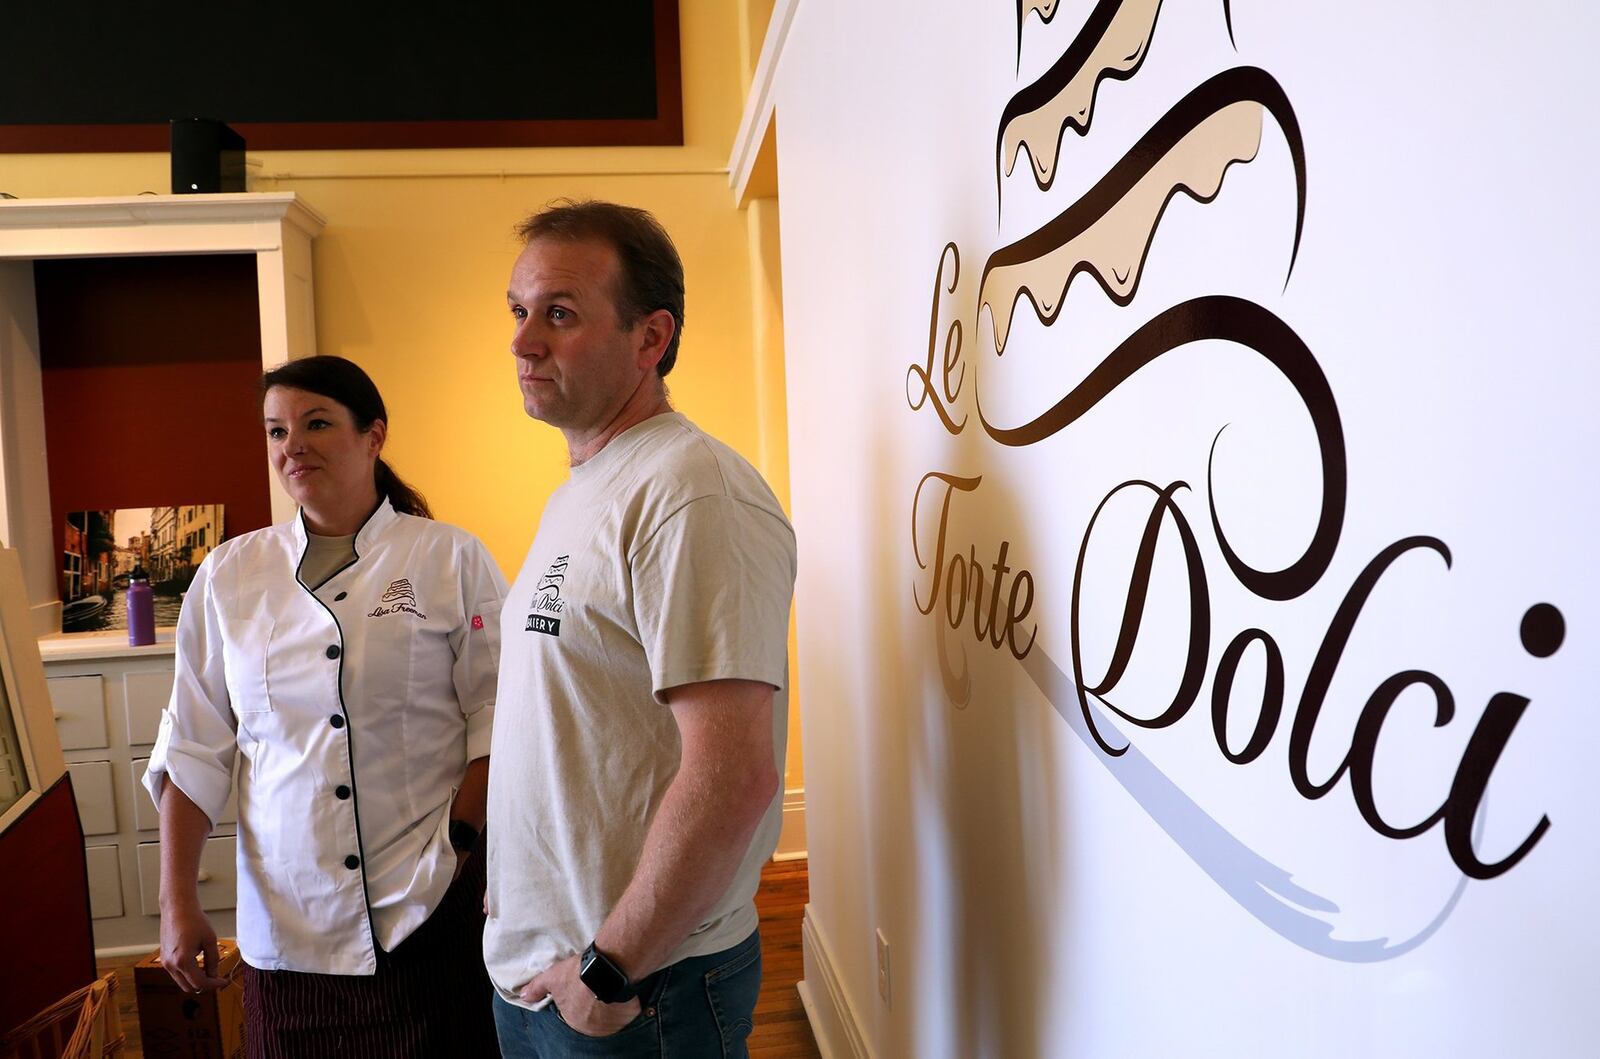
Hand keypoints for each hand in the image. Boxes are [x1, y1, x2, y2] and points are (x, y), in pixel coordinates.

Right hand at [159, 902, 228, 993]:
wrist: (177, 908)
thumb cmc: (194, 920)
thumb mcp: (210, 940)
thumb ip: (213, 960)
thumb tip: (215, 975)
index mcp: (183, 961)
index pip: (199, 983)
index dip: (214, 985)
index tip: (223, 981)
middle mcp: (171, 965)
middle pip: (189, 987)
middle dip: (204, 986)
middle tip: (217, 978)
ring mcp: (165, 963)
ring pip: (181, 982)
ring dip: (195, 981)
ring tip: (209, 971)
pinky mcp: (163, 959)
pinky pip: (176, 974)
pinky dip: (187, 974)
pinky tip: (198, 965)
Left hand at [520, 954, 641, 1037]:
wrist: (606, 968)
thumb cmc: (577, 975)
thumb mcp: (552, 977)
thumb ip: (537, 988)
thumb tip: (523, 996)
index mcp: (573, 1021)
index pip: (574, 1015)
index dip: (578, 1002)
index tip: (583, 992)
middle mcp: (592, 1028)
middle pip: (592, 1018)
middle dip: (593, 1007)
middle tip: (597, 990)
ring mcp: (611, 1024)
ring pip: (610, 1017)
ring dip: (610, 1008)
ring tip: (611, 989)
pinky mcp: (628, 1016)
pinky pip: (628, 1013)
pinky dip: (626, 1006)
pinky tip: (624, 993)